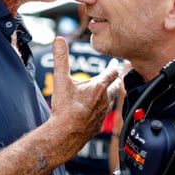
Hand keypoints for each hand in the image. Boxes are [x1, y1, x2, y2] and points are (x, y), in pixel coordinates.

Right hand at [48, 36, 118, 154]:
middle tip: (115, 76)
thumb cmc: (65, 108)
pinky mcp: (98, 125)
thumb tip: (58, 39)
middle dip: (115, 80)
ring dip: (111, 94)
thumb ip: (61, 58)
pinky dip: (104, 109)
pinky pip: (104, 114)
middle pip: (115, 87)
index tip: (115, 62)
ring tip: (108, 92)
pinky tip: (98, 111)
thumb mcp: (61, 79)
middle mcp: (104, 100)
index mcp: (98, 87)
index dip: (113, 66)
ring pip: (111, 101)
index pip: (111, 73)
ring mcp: (102, 114)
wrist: (65, 134)